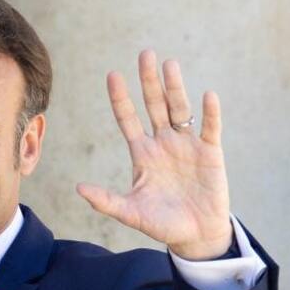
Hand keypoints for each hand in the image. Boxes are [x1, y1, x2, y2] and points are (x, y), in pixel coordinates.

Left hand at [77, 50, 232, 259]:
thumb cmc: (162, 224)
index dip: (121, 98)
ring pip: (179, 109)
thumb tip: (78, 188)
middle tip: (145, 54)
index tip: (113, 75)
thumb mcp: (130, 212)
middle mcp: (164, 143)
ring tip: (170, 64)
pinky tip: (207, 96)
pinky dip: (210, 113)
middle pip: (154, 105)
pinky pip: (209, 128)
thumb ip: (106, 200)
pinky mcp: (210, 152)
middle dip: (149, 81)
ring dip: (175, 87)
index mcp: (142, 153)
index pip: (128, 119)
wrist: (196, 235)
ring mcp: (187, 145)